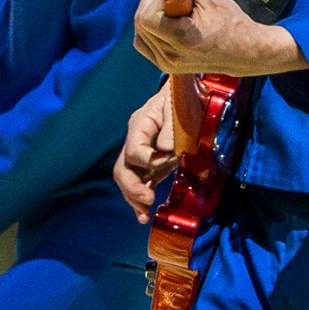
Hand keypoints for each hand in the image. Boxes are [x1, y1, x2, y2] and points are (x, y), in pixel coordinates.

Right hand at [115, 87, 173, 219]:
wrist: (186, 94)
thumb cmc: (183, 97)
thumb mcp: (180, 106)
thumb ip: (172, 127)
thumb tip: (167, 150)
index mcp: (140, 123)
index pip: (134, 150)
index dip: (150, 161)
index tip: (172, 161)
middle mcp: (136, 140)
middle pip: (122, 168)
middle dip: (132, 187)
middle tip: (148, 199)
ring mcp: (141, 153)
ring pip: (127, 179)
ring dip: (134, 198)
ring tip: (144, 215)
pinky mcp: (151, 164)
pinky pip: (140, 183)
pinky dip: (140, 200)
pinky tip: (144, 215)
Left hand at [132, 0, 305, 78]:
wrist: (245, 52)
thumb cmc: (233, 25)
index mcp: (182, 40)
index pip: (146, 17)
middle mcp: (171, 56)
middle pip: (141, 23)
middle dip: (151, 1)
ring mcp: (167, 64)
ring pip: (141, 34)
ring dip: (150, 14)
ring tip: (170, 4)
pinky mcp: (166, 65)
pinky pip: (146, 43)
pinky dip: (150, 28)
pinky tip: (166, 18)